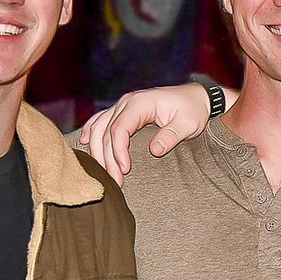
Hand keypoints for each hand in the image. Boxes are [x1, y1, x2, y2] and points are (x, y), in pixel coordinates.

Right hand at [77, 82, 222, 184]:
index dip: (118, 151)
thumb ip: (172, 135)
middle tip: (116, 182)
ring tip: (106, 174)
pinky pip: (101, 120)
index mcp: (140, 103)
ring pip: (98, 127)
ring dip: (98, 151)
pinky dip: (90, 131)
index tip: (125, 170)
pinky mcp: (123, 110)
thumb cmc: (193, 110)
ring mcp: (122, 105)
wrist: (196, 97)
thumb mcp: (188, 124)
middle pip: (105, 132)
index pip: (119, 129)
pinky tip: (84, 143)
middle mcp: (127, 102)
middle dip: (107, 158)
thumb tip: (155, 150)